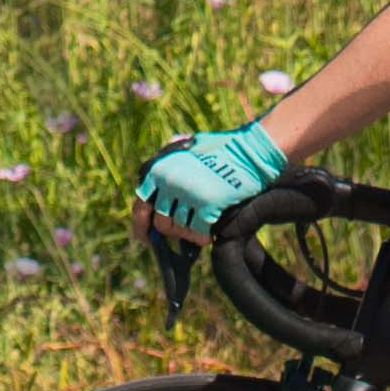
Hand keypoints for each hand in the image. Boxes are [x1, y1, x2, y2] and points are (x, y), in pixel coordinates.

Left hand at [134, 125, 290, 242]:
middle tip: (185, 230)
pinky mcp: (207, 205)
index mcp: (158, 169)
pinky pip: (198, 234)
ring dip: (190, 233)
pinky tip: (210, 234)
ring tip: (202, 226)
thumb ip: (166, 172)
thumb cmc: (219, 153)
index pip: (140, 207)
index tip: (149, 239)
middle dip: (173, 231)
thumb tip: (151, 203)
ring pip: (179, 231)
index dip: (142, 227)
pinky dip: (203, 237)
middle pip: (160, 223)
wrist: (249, 151)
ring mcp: (187, 194)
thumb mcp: (183, 154)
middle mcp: (168, 181)